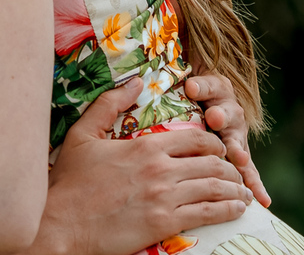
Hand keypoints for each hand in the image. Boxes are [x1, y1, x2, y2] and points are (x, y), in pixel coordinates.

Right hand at [29, 79, 252, 254]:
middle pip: (211, 163)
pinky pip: (208, 213)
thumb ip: (109, 104)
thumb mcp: (83, 134)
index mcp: (144, 145)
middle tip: (235, 173)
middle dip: (229, 167)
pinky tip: (237, 210)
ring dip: (235, 189)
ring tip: (242, 193)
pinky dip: (229, 210)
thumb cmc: (70, 180)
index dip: (213, 143)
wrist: (61, 222)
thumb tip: (135, 80)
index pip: (194, 138)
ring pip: (215, 188)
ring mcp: (164, 197)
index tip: (218, 150)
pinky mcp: (164, 223)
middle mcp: (159, 169)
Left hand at [184, 73, 270, 207]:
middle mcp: (232, 113)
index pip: (210, 86)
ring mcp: (237, 135)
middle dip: (221, 117)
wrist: (211, 101)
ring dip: (238, 152)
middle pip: (228, 114)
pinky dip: (255, 184)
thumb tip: (190, 86)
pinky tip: (262, 199)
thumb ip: (195, 85)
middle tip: (215, 118)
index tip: (191, 87)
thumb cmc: (198, 93)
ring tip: (240, 159)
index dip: (201, 87)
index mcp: (218, 90)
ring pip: (238, 143)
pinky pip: (248, 172)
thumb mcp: (195, 84)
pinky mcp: (240, 157)